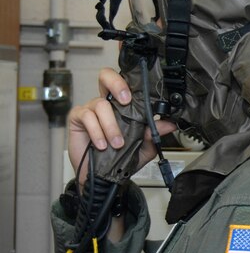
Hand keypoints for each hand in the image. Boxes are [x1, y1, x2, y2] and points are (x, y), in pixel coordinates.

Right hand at [67, 67, 175, 184]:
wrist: (102, 176)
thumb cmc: (121, 158)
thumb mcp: (144, 146)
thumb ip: (154, 133)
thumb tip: (170, 124)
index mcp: (123, 105)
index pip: (127, 84)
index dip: (131, 80)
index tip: (142, 89)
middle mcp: (107, 103)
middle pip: (106, 76)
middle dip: (117, 83)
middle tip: (126, 100)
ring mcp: (91, 109)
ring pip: (101, 104)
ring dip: (111, 125)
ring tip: (117, 143)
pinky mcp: (78, 119)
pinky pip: (87, 117)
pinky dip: (97, 131)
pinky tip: (102, 144)